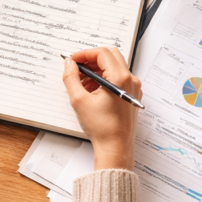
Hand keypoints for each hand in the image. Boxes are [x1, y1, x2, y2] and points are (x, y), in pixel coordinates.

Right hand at [62, 47, 141, 170]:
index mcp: (120, 78)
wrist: (115, 148)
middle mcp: (130, 80)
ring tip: (81, 83)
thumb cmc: (102, 128)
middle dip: (91, 59)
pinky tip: (91, 91)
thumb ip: (71, 77)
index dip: (84, 54)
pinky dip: (104, 79)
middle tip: (77, 67)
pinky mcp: (131, 96)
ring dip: (97, 70)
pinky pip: (118, 79)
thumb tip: (69, 64)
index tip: (72, 60)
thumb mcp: (79, 100)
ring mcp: (133, 88)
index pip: (102, 53)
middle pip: (110, 56)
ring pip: (114, 67)